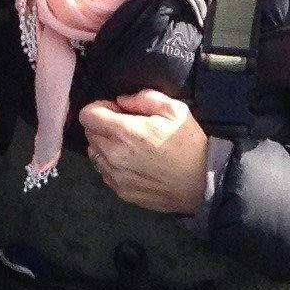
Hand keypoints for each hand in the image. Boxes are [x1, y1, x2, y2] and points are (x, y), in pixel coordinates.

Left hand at [79, 90, 211, 215]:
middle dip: (102, 126)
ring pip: (95, 154)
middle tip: (126, 128)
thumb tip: (121, 101)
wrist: (203, 183)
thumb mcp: (174, 109)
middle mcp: (113, 156)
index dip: (100, 108)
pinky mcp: (122, 192)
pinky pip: (105, 173)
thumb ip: (143, 98)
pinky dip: (112, 165)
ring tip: (129, 147)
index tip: (117, 111)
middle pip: (89, 134)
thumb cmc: (190, 144)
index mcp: (125, 132)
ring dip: (105, 146)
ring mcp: (116, 176)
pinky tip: (133, 163)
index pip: (87, 115)